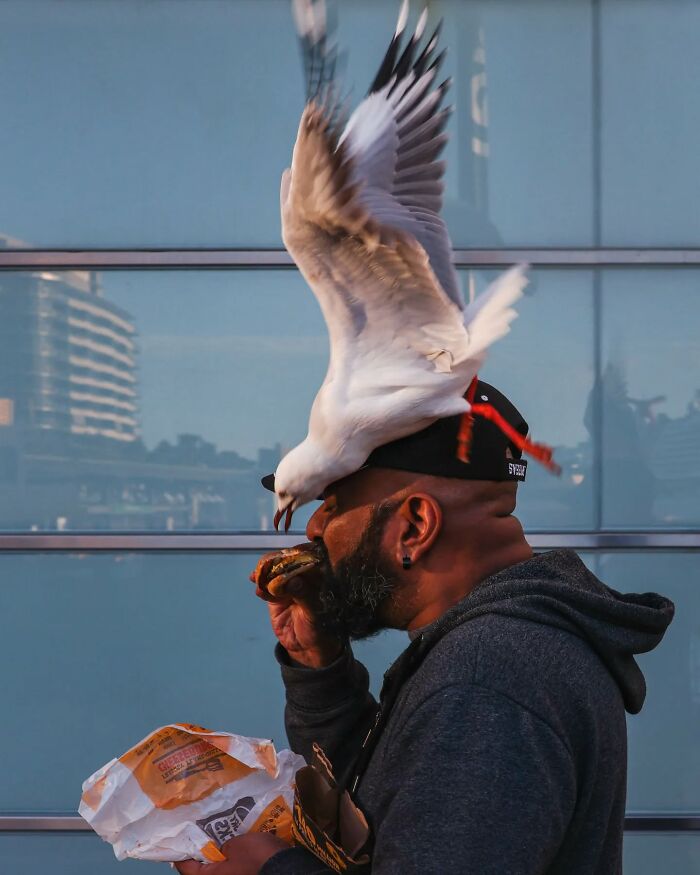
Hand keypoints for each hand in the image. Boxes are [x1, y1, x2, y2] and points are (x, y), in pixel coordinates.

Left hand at [173, 832, 288, 874]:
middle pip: (201, 867)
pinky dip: (227, 853)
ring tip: (213, 829)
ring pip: (216, 865)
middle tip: (197, 828)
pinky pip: (229, 865)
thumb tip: (218, 849)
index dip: (181, 851)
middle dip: (200, 849)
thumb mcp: (234, 845)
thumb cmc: (254, 856)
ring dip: (215, 850)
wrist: (283, 866)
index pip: (186, 867)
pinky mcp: (243, 872)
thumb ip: (220, 846)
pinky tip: (230, 837)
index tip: (178, 836)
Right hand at [250, 552, 342, 668]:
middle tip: (267, 565)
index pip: (309, 557)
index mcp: (320, 575)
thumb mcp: (315, 612)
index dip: (297, 554)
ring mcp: (288, 584)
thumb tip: (293, 581)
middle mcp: (303, 575)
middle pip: (287, 561)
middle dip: (276, 562)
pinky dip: (261, 586)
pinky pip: (266, 587)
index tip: (287, 557)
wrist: (307, 647)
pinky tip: (257, 587)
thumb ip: (304, 595)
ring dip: (265, 572)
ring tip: (258, 576)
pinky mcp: (275, 595)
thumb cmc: (321, 628)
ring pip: (274, 572)